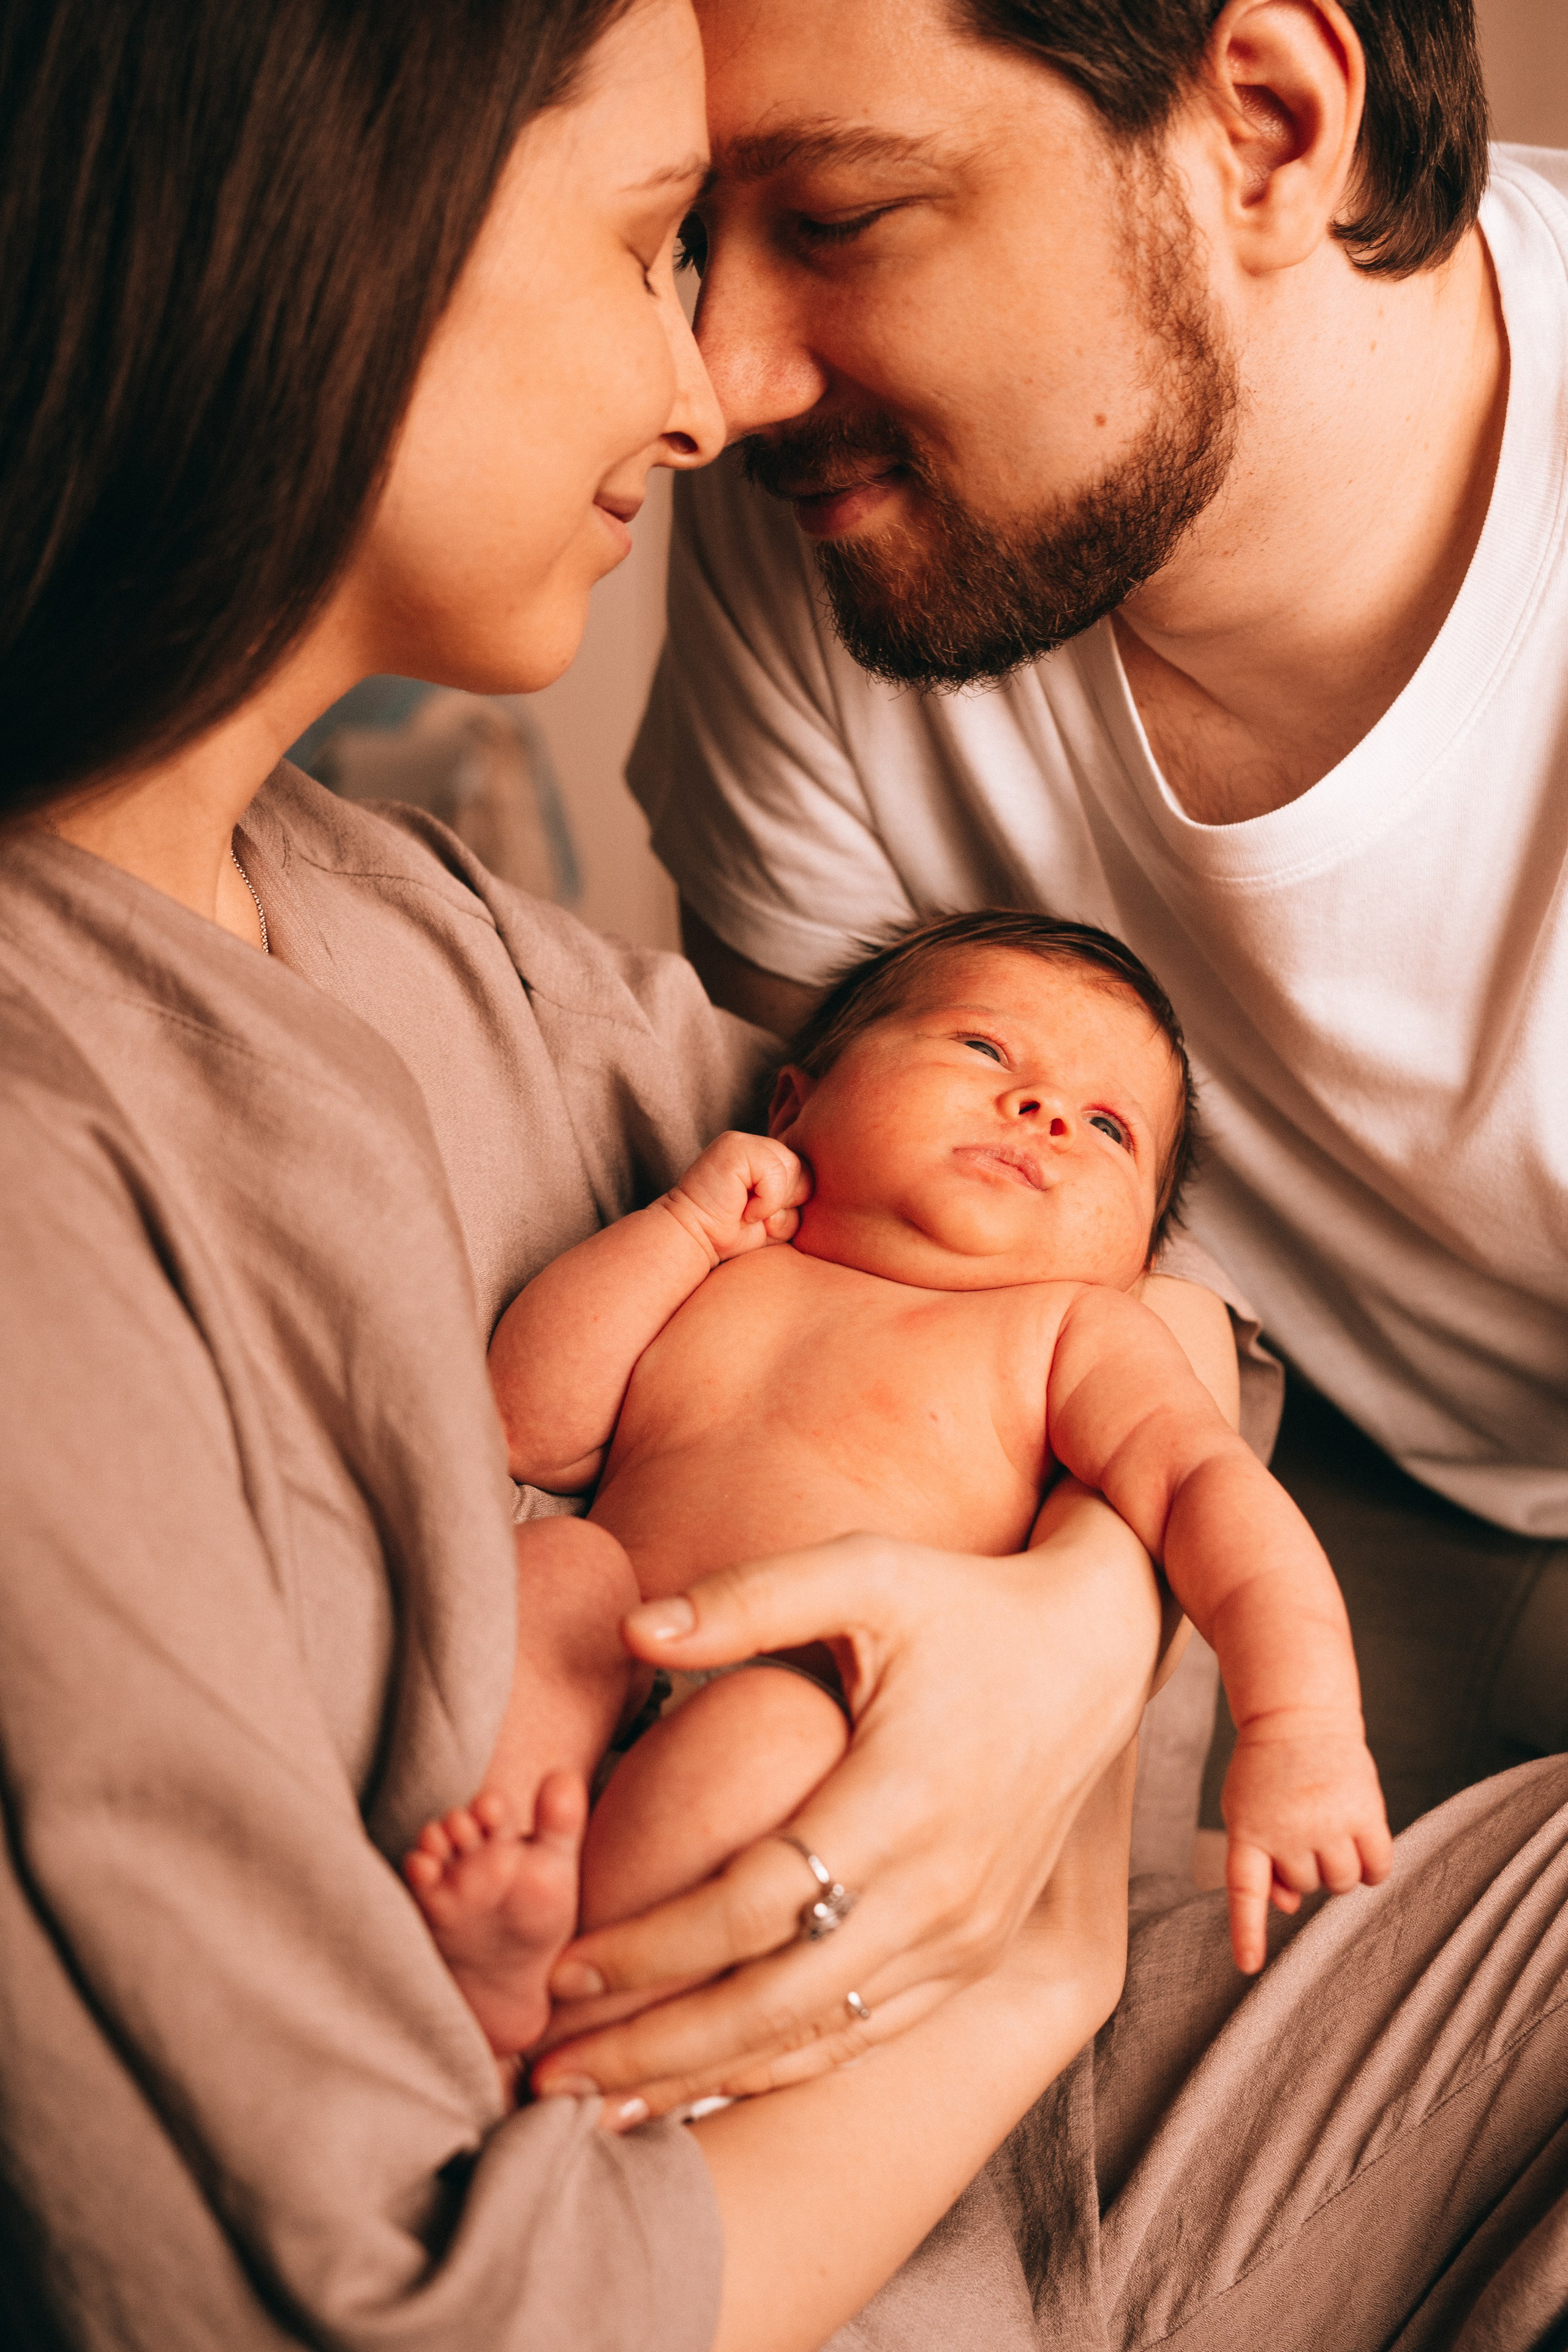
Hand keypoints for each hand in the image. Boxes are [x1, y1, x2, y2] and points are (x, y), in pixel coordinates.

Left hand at [530, 1487, 1166, 2120]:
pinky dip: (782, 2068)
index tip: (562, 1966)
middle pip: (775, 1999)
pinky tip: (710, 2084)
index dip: (652, 1947)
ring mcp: (964, 1931)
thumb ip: (748, 1599)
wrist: (1094, 1652)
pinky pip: (867, 2032)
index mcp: (904, 1795)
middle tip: (550, 2076)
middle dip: (655, 2047)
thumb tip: (631, 1625)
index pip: (755, 1903)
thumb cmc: (967, 1604)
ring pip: (818, 2035)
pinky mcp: (977, 1951)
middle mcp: (940, 1885)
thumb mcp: (866, 1570)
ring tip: (606, 2109)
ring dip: (707, 2078)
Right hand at [660, 1132, 810, 1265]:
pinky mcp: (735, 1147)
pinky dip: (766, 1201)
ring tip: (748, 1214)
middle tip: (753, 1217)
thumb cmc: (733, 1235)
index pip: (807, 1174)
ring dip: (774, 1204)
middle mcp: (757, 1144)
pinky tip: (742, 1210)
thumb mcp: (776, 1216)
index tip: (761, 1219)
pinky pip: (775, 1172)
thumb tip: (829, 1189)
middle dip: (786, 1204)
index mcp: (767, 1158)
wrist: (694, 1240)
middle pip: (804, 1171)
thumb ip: (797, 1198)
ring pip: (792, 1169)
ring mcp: (744, 1141)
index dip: (792, 1205)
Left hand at [1221, 1710, 1392, 1973]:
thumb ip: (1258, 1863)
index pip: (1245, 1891)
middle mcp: (1287, 1829)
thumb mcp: (1244, 1812)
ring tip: (1327, 1830)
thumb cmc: (1266, 1773)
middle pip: (1306, 1886)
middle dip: (1304, 1866)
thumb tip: (1289, 1908)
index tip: (1249, 1967)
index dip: (1248, 1932)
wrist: (1297, 1714)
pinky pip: (1376, 1869)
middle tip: (1300, 1826)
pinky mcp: (1366, 1812)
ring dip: (1338, 1868)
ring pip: (1341, 1883)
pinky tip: (1361, 1842)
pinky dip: (1372, 1868)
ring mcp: (1328, 1821)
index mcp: (1248, 1829)